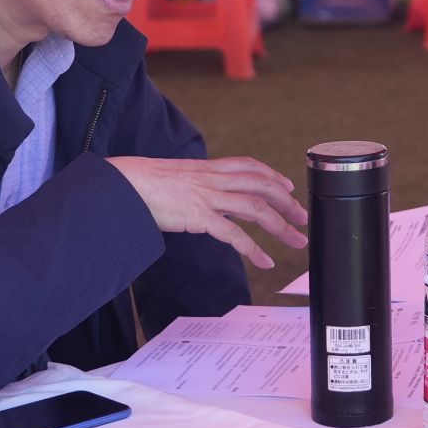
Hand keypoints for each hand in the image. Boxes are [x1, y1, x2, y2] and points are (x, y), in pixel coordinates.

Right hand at [108, 156, 307, 268]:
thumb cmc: (144, 183)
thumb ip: (196, 185)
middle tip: (303, 218)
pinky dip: (254, 249)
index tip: (288, 187)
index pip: (249, 166)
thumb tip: (205, 197)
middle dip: (287, 203)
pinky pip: (235, 235)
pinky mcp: (199, 217)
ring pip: (256, 210)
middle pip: (261, 187)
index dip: (272, 176)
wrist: (124, 184)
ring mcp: (208, 197)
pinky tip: (265, 261)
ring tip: (296, 241)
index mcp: (208, 168)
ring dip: (281, 227)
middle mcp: (213, 179)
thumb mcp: (177, 177)